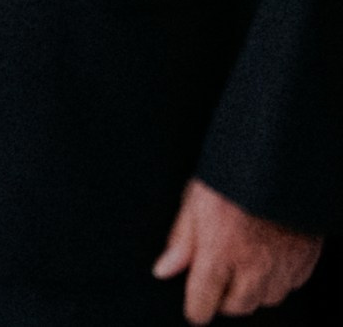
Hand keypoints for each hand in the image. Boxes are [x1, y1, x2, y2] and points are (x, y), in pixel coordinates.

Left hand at [154, 179, 323, 320]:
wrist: (280, 161)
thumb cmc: (233, 176)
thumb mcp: (194, 202)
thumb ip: (181, 241)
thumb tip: (164, 270)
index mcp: (220, 253)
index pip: (204, 302)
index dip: (196, 309)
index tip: (194, 309)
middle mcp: (253, 266)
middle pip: (237, 307)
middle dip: (223, 300)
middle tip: (215, 282)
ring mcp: (283, 265)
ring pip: (266, 300)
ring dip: (252, 292)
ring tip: (241, 268)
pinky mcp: (306, 259)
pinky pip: (291, 286)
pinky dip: (278, 280)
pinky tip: (267, 260)